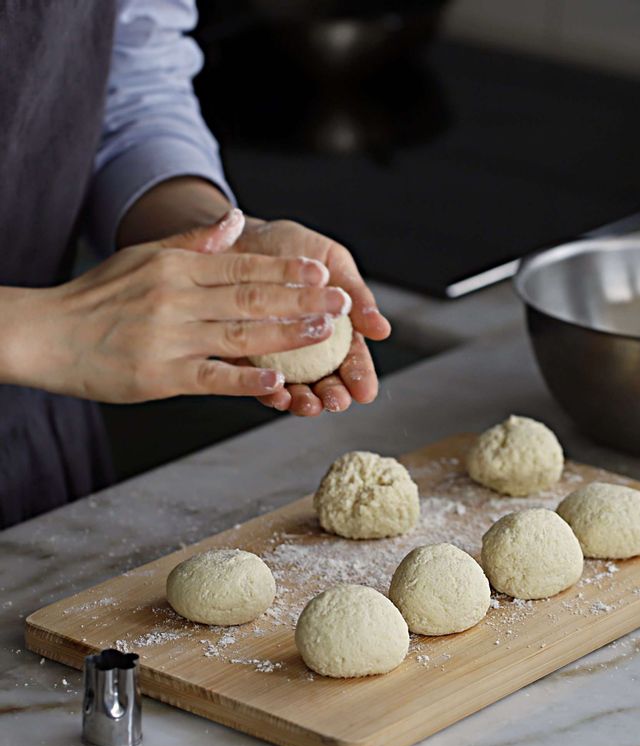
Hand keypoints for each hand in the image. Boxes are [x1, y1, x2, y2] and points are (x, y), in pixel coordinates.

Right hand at [4, 210, 351, 402]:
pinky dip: (247, 380)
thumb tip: (236, 219)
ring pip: (242, 335)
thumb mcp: (144, 256)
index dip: (287, 268)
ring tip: (325, 333)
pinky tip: (278, 381)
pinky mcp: (162, 375)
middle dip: (303, 300)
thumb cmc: (98, 296)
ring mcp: (172, 338)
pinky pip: (214, 378)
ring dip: (288, 334)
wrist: (46, 334)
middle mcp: (178, 299)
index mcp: (177, 267)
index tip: (322, 271)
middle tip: (342, 303)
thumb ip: (195, 240)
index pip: (243, 265)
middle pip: (252, 297)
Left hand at [232, 218, 390, 415]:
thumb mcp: (334, 263)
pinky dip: (268, 391)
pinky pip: (257, 380)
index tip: (365, 392)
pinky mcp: (243, 353)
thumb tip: (382, 330)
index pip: (352, 359)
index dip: (360, 377)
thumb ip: (357, 295)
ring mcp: (276, 353)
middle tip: (337, 401)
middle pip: (326, 380)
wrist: (243, 231)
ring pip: (295, 387)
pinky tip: (276, 394)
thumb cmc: (293, 246)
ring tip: (309, 404)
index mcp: (335, 327)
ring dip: (304, 401)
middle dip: (333, 396)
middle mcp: (307, 346)